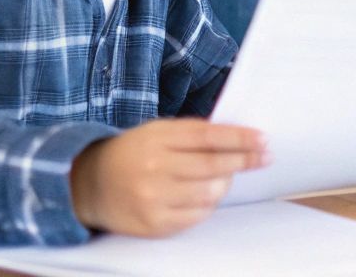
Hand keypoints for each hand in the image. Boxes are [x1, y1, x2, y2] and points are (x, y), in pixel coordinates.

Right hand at [70, 119, 268, 237]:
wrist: (90, 184)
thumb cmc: (134, 153)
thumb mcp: (158, 132)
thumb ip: (193, 134)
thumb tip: (239, 138)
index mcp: (158, 138)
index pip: (208, 137)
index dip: (240, 138)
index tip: (263, 140)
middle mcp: (155, 168)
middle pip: (212, 165)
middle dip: (244, 160)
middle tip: (265, 157)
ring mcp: (153, 198)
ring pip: (208, 194)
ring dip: (225, 185)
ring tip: (225, 178)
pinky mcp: (153, 224)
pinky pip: (196, 216)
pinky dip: (207, 205)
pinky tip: (204, 196)